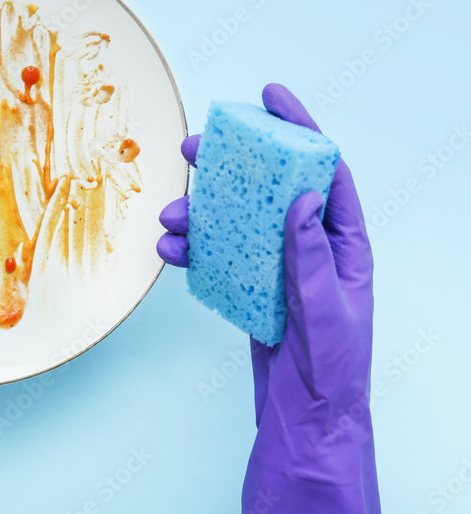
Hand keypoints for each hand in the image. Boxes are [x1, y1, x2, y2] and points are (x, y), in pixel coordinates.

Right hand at [158, 84, 380, 513]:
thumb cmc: (334, 369)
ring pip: (233, 220)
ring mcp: (275, 264)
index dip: (299, 129)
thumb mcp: (327, 309)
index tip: (270, 97)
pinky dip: (191, 249)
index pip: (324, 171)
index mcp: (343, 243)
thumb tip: (304, 200)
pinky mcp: (249, 286)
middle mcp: (307, 245)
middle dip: (230, 164)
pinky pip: (216, 256)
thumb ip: (311, 255)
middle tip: (194, 147)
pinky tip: (171, 248)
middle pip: (268, 186)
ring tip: (170, 215)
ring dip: (199, 211)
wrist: (308, 417)